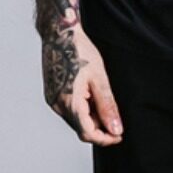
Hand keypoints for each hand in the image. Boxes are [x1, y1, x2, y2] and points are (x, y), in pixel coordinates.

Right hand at [40, 23, 124, 143]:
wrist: (59, 33)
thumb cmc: (79, 51)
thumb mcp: (99, 79)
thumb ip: (107, 107)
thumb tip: (116, 129)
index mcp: (69, 103)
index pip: (88, 133)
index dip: (105, 138)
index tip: (119, 135)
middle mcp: (57, 105)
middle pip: (81, 128)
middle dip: (100, 127)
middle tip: (115, 116)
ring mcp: (52, 100)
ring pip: (75, 120)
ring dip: (91, 118)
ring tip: (101, 97)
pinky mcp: (52, 94)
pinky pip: (69, 110)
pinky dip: (82, 109)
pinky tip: (90, 94)